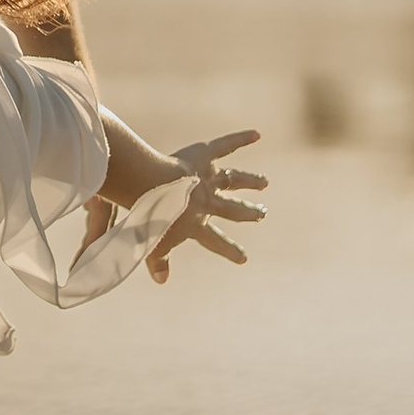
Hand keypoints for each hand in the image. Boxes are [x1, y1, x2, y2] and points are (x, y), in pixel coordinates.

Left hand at [144, 129, 265, 282]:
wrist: (150, 187)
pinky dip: (240, 139)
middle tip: (262, 213)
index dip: (229, 250)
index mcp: (195, 224)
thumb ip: (158, 261)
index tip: (243, 258)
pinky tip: (256, 134)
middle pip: (231, 209)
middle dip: (248, 212)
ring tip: (264, 182)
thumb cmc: (149, 217)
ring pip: (233, 179)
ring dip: (250, 181)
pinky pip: (225, 146)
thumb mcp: (152, 244)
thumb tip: (161, 281)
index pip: (215, 240)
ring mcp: (207, 179)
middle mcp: (207, 202)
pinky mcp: (204, 156)